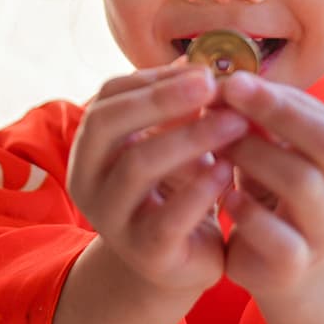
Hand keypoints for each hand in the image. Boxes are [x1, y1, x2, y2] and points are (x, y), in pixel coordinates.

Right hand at [66, 65, 247, 296]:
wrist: (181, 263)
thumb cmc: (176, 191)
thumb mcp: (170, 144)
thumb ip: (176, 108)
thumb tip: (198, 60)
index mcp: (90, 148)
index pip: (107, 98)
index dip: (152, 79)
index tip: (201, 68)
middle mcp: (87, 180)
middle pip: (108, 124)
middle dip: (161, 99)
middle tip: (212, 84)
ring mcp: (110, 219)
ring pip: (138, 166)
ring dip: (190, 137)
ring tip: (235, 122)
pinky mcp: (144, 252)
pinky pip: (167, 216)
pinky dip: (199, 188)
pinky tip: (227, 168)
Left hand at [216, 72, 323, 303]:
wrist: (280, 265)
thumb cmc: (275, 192)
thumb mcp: (273, 150)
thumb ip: (258, 119)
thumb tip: (225, 78)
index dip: (278, 96)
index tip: (232, 79)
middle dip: (275, 114)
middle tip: (226, 98)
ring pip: (303, 184)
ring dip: (254, 155)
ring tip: (218, 145)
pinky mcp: (297, 266)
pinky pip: (280, 237)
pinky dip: (248, 212)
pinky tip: (225, 196)